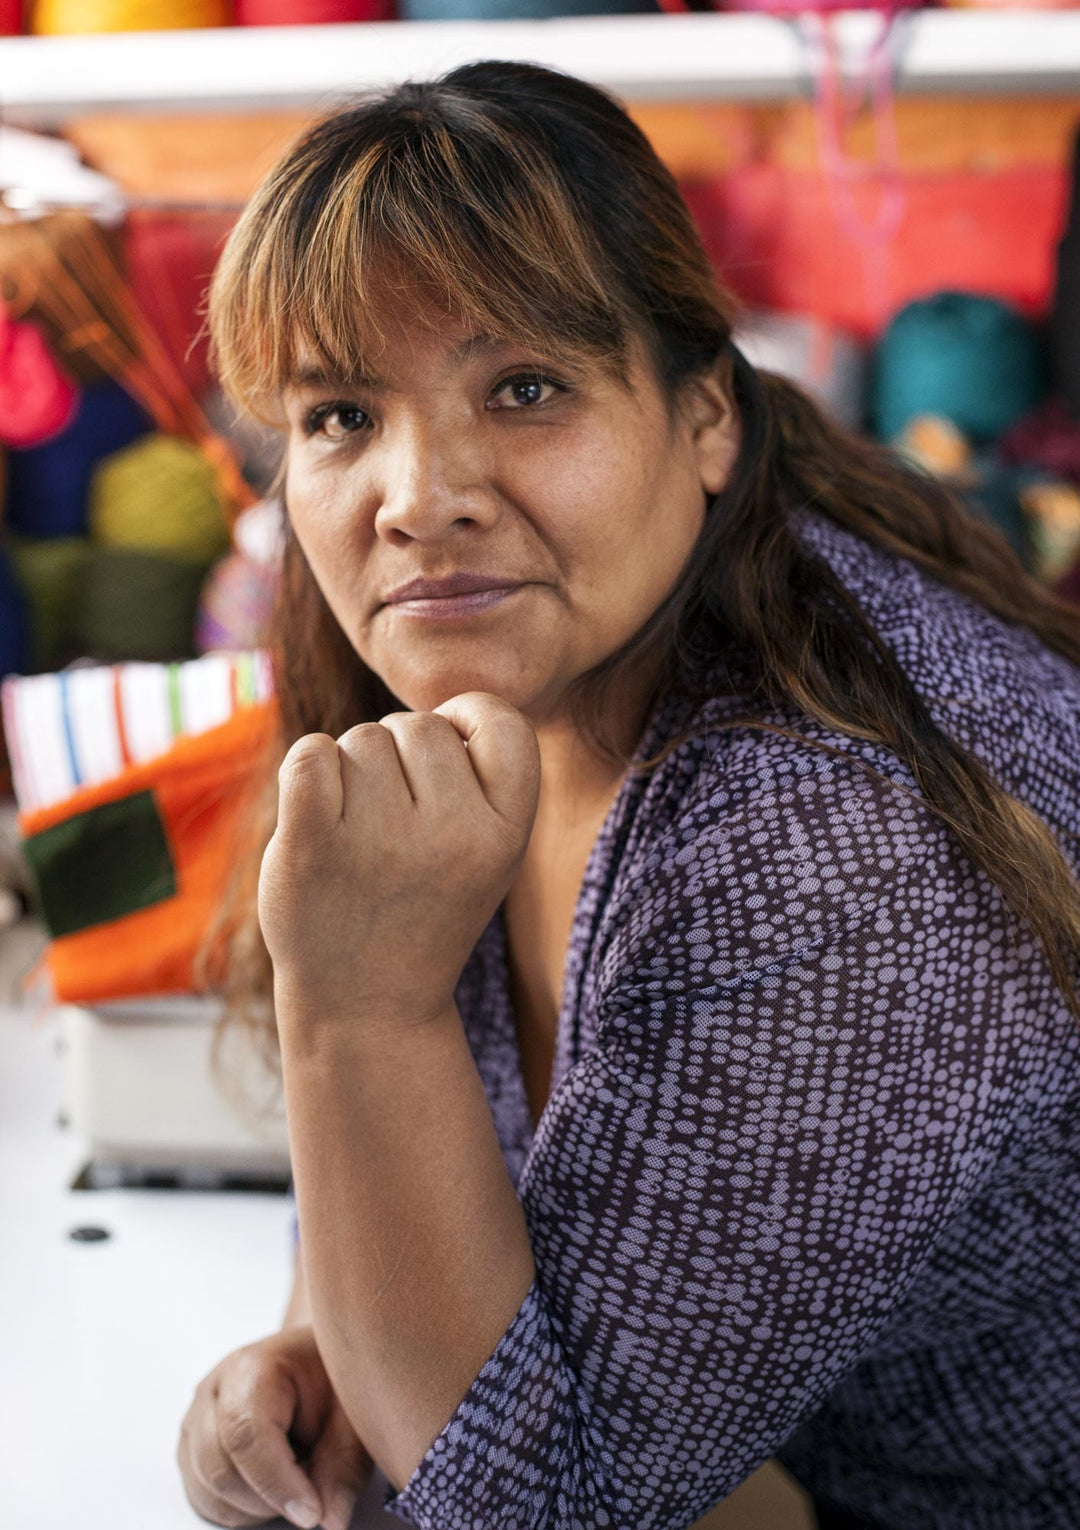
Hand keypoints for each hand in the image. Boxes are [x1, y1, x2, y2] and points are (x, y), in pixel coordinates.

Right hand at [177, 1325, 370, 1529]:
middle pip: (219, 1471)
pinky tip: (272, 1484)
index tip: (313, 1513)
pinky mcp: (191, 1448)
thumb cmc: (330, 1377)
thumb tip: (331, 1520)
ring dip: (255, 1506)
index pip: (246, 1436)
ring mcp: (195, 1420)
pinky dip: (240, 1508)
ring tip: (295, 1476)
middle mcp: (213, 1391)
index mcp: (253, 1368)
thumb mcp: (353, 1414)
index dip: (278, 1485)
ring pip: (207, 1493)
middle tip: (312, 1490)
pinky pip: (203, 1499)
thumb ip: (344, 1465)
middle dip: (268, 1499)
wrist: (311, 1357)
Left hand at [259, 691, 540, 1031]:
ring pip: (361, 740)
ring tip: (359, 838)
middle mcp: (453, 834)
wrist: (367, 1004)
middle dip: (400, 757)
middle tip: (395, 827)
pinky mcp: (312, 846)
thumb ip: (479, 776)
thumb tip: (444, 703)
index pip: (501, 720)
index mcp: (507, 832)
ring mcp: (381, 841)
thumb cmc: (426, 908)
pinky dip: (308, 770)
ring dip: (352, 774)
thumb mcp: (487, 850)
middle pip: (417, 726)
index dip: (469, 719)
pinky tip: (316, 813)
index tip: (449, 758)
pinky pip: (309, 755)